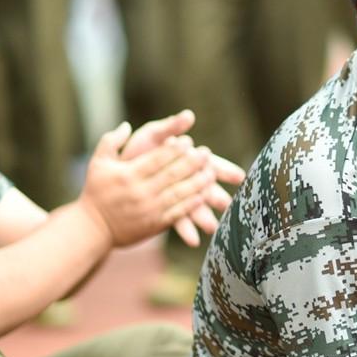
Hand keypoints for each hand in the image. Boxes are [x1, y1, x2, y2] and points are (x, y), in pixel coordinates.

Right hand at [78, 121, 216, 247]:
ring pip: (179, 193)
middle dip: (192, 162)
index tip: (188, 140)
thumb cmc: (95, 192)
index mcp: (128, 175)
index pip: (157, 159)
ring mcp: (149, 209)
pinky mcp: (155, 224)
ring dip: (198, 182)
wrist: (92, 229)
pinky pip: (178, 212)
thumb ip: (111, 142)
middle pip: (173, 174)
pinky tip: (204, 194)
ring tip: (212, 172)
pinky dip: (192, 202)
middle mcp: (141, 192)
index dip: (175, 149)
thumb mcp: (98, 163)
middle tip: (206, 152)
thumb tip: (127, 125)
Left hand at [119, 110, 245, 246]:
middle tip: (229, 205)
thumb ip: (171, 127)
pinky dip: (184, 230)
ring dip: (203, 218)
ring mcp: (175, 195)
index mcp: (186, 160)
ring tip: (212, 228)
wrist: (116, 170)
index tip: (240, 176)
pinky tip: (193, 240)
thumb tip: (189, 116)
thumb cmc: (138, 150)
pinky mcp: (163, 209)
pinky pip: (175, 220)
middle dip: (216, 197)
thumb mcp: (153, 134)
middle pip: (205, 189)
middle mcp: (184, 179)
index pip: (210, 165)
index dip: (225, 170)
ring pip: (193, 207)